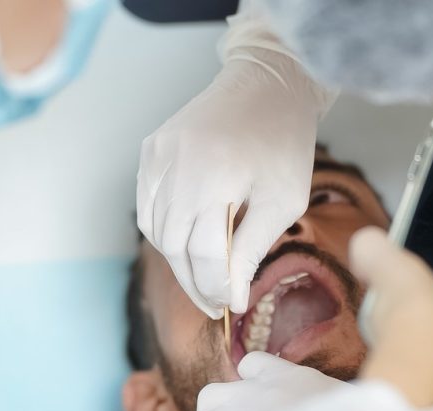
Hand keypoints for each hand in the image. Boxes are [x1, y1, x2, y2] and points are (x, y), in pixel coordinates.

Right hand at [137, 18, 333, 318]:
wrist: (267, 83)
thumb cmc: (284, 144)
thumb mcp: (283, 200)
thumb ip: (253, 248)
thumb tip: (233, 298)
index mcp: (218, 177)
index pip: (206, 254)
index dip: (218, 288)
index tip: (233, 306)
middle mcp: (178, 167)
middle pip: (175, 247)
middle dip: (195, 283)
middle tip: (215, 303)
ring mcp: (158, 156)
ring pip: (156, 231)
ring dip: (178, 260)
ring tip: (204, 276)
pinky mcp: (150, 150)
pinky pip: (148, 207)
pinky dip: (163, 231)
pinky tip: (186, 241)